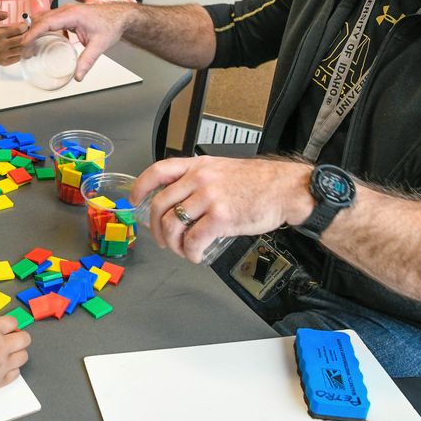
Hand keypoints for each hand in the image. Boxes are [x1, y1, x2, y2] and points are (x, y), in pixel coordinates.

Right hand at [0, 10, 26, 64]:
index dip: (24, 26)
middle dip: (26, 35)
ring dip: (23, 44)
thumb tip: (7, 14)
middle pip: (22, 40)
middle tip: (25, 32)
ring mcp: (2, 55)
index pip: (19, 30)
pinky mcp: (4, 62)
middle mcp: (0, 45)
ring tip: (21, 39)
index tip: (24, 25)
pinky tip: (16, 47)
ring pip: (21, 50)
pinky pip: (18, 58)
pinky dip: (19, 52)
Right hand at [0, 317, 30, 403]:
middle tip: (10, 339)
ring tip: (5, 354)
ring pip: (23, 357)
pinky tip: (1, 367)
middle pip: (25, 339)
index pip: (13, 322)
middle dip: (19, 336)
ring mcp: (0, 366)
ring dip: (17, 353)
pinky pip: (16, 374)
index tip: (6, 327)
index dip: (9, 324)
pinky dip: (12, 369)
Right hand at [24, 2, 132, 80]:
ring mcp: (66, 11)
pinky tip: (40, 39)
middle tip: (23, 49)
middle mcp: (67, 10)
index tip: (24, 42)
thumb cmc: (111, 25)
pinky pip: (50, 19)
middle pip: (41, 19)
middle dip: (29, 32)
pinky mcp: (67, 15)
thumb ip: (87, 61)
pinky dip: (42, 28)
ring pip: (43, 18)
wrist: (121, 15)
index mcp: (73, 14)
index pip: (47, 22)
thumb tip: (78, 76)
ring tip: (27, 45)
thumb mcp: (99, 45)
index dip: (33, 33)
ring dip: (34, 29)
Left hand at [130, 156, 312, 263]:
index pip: (158, 171)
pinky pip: (193, 240)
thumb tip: (180, 199)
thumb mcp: (222, 170)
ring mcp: (209, 197)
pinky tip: (196, 256)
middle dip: (156, 227)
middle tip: (162, 240)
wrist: (285, 190)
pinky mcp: (221, 217)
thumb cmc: (258, 182)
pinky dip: (190, 253)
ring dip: (173, 244)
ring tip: (182, 250)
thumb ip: (200, 179)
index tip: (135, 200)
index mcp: (198, 165)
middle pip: (161, 204)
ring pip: (173, 224)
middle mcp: (199, 178)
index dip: (141, 187)